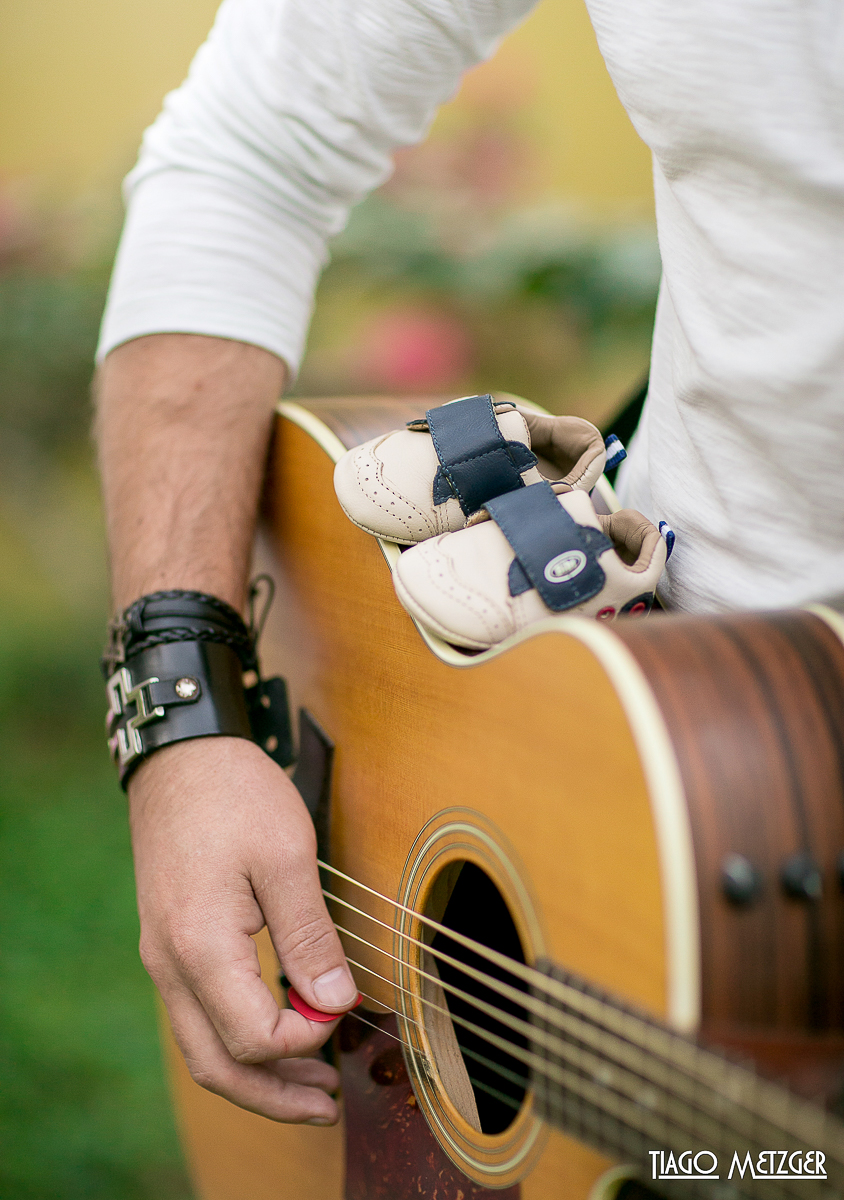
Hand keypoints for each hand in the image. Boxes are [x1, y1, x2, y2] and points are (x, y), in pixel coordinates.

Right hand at [128, 735, 357, 1123]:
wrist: (182, 756)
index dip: (306, 1040)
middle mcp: (170, 964)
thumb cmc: (235, 794)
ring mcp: (164, 957)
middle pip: (218, 1064)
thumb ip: (310, 936)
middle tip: (328, 1105)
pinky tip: (279, 1028)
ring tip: (310, 1086)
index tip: (344, 1012)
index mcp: (200, 946)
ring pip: (203, 1047)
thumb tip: (338, 1002)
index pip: (253, 1038)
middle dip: (275, 1095)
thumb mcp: (286, 857)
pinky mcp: (171, 944)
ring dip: (257, 1075)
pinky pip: (199, 1015)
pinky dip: (238, 1039)